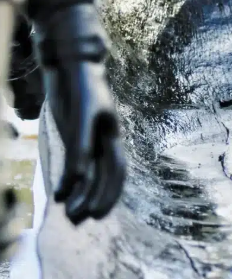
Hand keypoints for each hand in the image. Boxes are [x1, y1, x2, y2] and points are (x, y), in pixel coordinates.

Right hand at [36, 5, 124, 224]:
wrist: (72, 57)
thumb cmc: (74, 92)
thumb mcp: (78, 122)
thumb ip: (80, 144)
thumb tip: (75, 172)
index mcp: (110, 134)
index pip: (119, 171)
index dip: (111, 195)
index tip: (96, 215)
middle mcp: (108, 131)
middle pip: (113, 172)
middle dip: (102, 199)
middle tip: (86, 221)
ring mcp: (97, 123)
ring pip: (96, 166)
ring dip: (85, 194)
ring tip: (72, 215)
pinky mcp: (83, 112)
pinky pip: (81, 148)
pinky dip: (74, 172)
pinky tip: (65, 190)